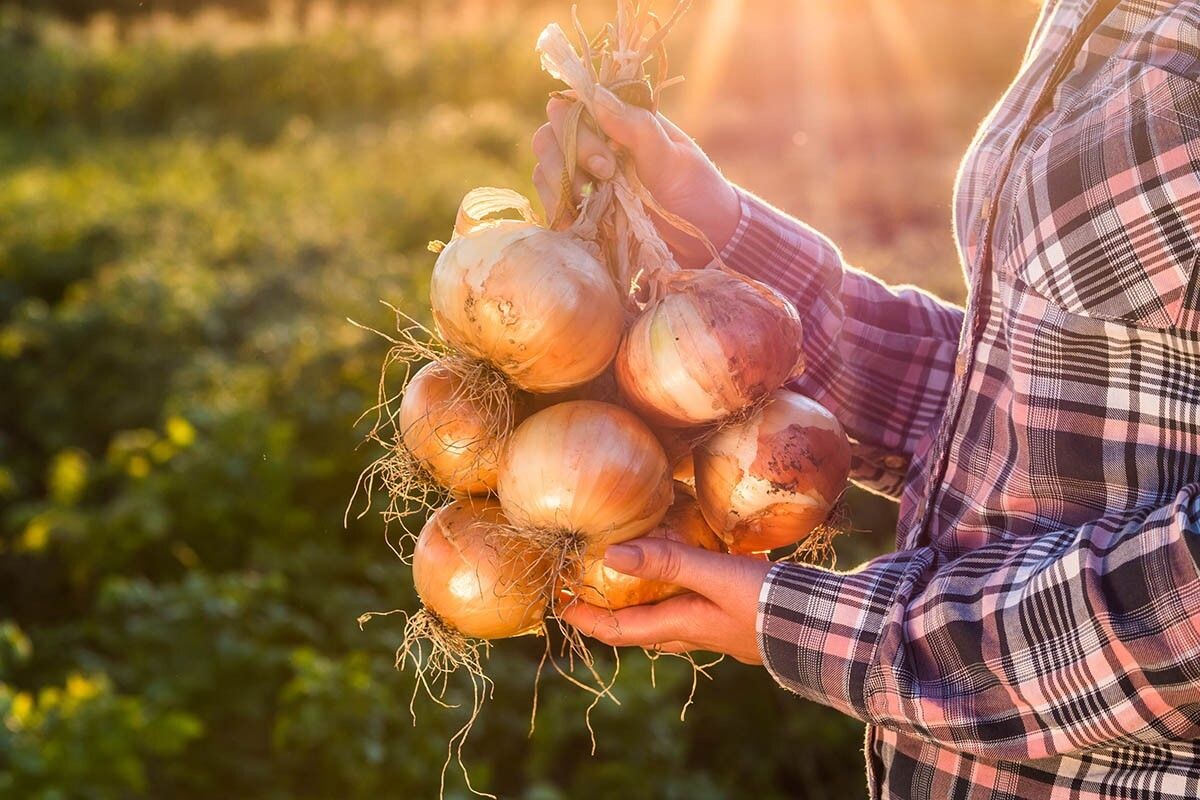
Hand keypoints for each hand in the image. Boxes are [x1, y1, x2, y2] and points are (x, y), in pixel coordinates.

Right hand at [530, 86, 740, 266]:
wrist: (705, 241)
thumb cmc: (696, 193)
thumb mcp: (674, 160)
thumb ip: (637, 128)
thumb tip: (596, 96)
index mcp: (619, 120)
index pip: (573, 105)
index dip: (576, 128)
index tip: (605, 162)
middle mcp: (596, 143)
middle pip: (550, 135)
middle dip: (566, 159)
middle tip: (603, 181)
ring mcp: (585, 176)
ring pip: (545, 167)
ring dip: (558, 186)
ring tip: (588, 205)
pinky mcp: (581, 207)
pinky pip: (551, 201)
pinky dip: (556, 210)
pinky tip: (575, 223)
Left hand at [559, 537, 772, 664]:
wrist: (828, 628)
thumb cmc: (770, 603)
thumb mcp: (716, 575)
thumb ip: (668, 561)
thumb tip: (611, 553)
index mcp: (682, 626)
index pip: (620, 629)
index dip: (587, 619)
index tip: (559, 605)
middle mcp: (695, 633)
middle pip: (641, 627)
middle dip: (612, 612)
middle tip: (589, 589)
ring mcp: (718, 628)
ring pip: (669, 618)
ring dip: (646, 602)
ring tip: (633, 576)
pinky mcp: (739, 617)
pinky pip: (695, 606)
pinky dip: (680, 590)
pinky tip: (690, 570)